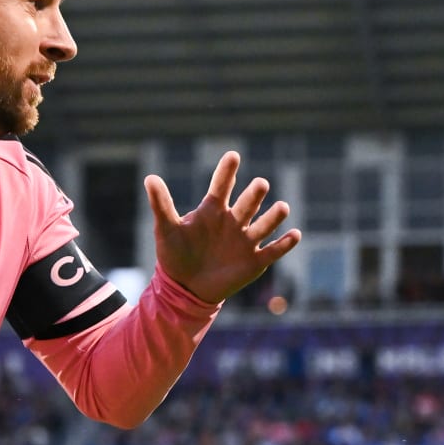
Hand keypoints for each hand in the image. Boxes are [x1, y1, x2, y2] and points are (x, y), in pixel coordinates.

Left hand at [145, 151, 299, 304]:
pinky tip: (294, 234)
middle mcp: (233, 221)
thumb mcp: (166, 229)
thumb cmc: (175, 255)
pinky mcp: (255, 262)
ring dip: (274, 216)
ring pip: (264, 225)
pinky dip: (284, 244)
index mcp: (213, 210)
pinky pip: (273, 251)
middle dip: (254, 195)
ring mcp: (246, 240)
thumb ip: (161, 204)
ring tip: (282, 207)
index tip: (233, 156)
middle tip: (259, 185)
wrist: (185, 288)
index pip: (222, 186)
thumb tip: (149, 177)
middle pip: (247, 203)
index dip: (227, 172)